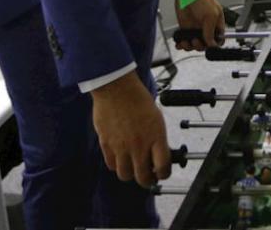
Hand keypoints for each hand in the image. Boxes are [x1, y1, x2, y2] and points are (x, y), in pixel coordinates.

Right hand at [90, 73, 170, 187]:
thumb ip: (157, 139)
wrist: (117, 88)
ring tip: (133, 167)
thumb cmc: (138, 100)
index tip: (162, 173)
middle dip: (148, 180)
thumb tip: (158, 155)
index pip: (163, 167)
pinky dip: (117, 165)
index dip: (164, 174)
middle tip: (148, 176)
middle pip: (143, 178)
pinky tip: (120, 158)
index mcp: (156, 137)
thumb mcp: (156, 119)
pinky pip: (111, 165)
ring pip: (125, 175)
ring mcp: (121, 146)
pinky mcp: (106, 144)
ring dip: (131, 174)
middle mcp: (139, 145)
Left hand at [174, 0, 225, 50]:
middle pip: (206, 44)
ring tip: (187, 43)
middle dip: (200, 46)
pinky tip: (180, 44)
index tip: (208, 46)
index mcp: (217, 24)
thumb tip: (211, 44)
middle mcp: (207, 27)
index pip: (218, 39)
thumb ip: (210, 31)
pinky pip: (184, 40)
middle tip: (196, 41)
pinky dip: (182, 44)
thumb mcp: (211, 16)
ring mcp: (196, 28)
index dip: (214, 45)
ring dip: (190, 46)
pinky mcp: (185, 28)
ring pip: (195, 44)